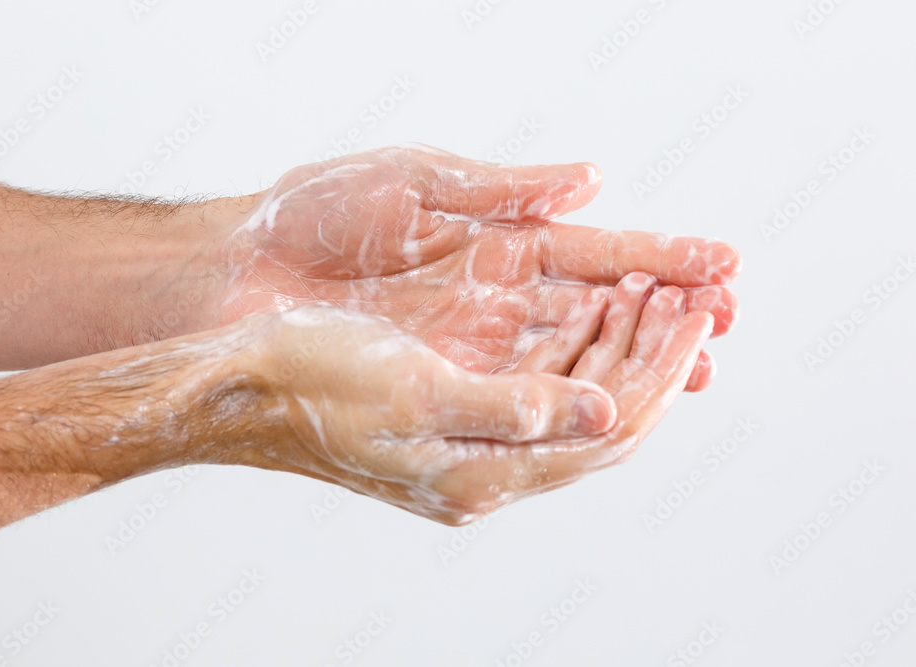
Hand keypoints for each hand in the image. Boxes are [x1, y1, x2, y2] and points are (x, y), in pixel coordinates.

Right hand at [196, 285, 711, 524]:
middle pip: (600, 419)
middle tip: (696, 297)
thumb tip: (601, 411)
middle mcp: (483, 468)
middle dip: (654, 357)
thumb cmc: (313, 378)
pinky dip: (571, 348)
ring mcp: (468, 446)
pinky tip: (587, 307)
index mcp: (479, 471)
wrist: (238, 383)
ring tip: (655, 291)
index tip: (699, 312)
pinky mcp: (451, 416)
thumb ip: (515, 408)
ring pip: (573, 401)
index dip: (660, 371)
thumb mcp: (417, 392)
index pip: (605, 430)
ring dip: (618, 349)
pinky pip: (536, 388)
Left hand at [216, 144, 738, 385]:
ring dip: (634, 364)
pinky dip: (571, 401)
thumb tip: (590, 180)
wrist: (239, 277)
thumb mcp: (411, 182)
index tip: (724, 263)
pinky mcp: (445, 385)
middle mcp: (499, 296)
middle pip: (603, 309)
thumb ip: (501, 190)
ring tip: (697, 366)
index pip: (598, 250)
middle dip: (667, 315)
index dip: (663, 256)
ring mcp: (476, 345)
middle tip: (729, 321)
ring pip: (574, 360)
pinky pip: (521, 399)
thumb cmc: (316, 214)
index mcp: (498, 238)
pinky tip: (615, 405)